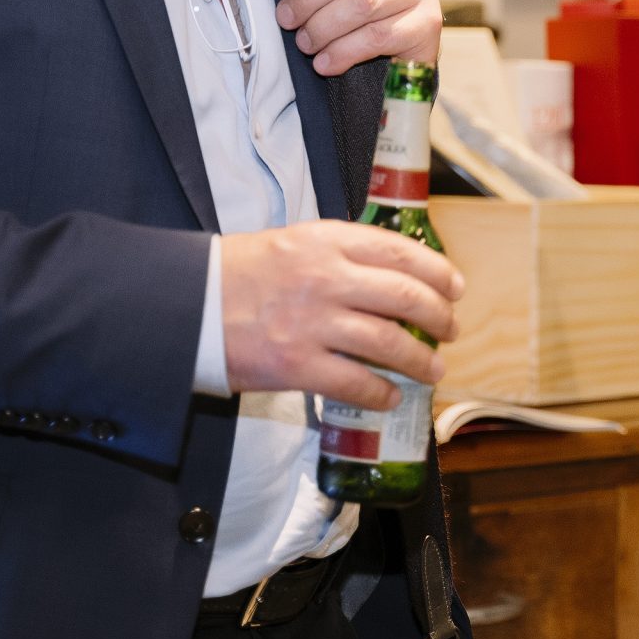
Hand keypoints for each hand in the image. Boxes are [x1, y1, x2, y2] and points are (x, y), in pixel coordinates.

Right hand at [219, 220, 463, 408]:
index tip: (454, 287)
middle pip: (405, 296)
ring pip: (389, 342)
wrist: (184, 305)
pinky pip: (355, 382)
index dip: (437, 272)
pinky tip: (391, 396)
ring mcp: (312, 323)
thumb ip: (338, 254)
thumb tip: (388, 275)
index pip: (400, 251)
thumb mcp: (290, 243)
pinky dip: (381, 392)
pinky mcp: (296, 365)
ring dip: (420, 360)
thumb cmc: (236, 274)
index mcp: (325, 241)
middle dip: (438, 317)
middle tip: (450, 330)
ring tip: (433, 369)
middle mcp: (326, 278)